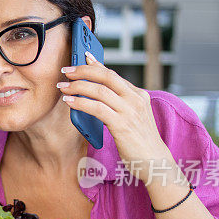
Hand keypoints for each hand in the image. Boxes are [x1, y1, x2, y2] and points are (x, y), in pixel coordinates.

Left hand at [58, 52, 173, 184]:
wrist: (155, 162)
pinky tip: (70, 101)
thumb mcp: (133, 117)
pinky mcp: (122, 124)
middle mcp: (135, 99)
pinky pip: (97, 108)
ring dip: (77, 86)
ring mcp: (130, 111)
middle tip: (66, 70)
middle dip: (83, 71)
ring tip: (63, 87)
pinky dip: (81, 102)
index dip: (96, 64)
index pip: (113, 74)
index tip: (83, 56)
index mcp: (138, 95)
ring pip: (99, 90)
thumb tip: (96, 94)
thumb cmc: (140, 142)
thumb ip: (118, 104)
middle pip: (106, 76)